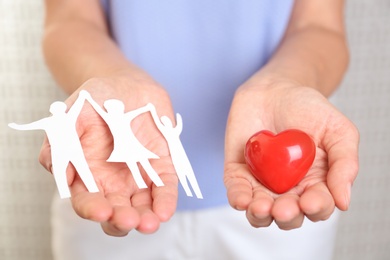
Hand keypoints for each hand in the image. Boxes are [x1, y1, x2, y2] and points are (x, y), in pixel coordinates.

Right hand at [39, 73, 177, 235]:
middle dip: (122, 221)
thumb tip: (63, 175)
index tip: (101, 211)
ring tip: (149, 223)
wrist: (126, 84)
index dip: (92, 209)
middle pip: (116, 212)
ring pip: (142, 206)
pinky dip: (165, 200)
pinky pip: (165, 187)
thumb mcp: (71, 115)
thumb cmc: (95, 99)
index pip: (87, 200)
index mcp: (87, 173)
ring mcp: (139, 176)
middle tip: (128, 220)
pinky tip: (164, 211)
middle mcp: (113, 181)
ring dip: (146, 218)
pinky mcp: (162, 166)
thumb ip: (60, 143)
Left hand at [224, 79, 358, 229]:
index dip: (315, 208)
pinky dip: (238, 198)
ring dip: (260, 215)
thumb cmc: (308, 109)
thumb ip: (345, 163)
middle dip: (287, 216)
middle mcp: (288, 189)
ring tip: (262, 207)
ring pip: (260, 212)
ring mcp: (262, 183)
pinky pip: (237, 191)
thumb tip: (343, 202)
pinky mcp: (238, 173)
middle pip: (288, 216)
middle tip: (284, 207)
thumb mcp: (337, 130)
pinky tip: (242, 199)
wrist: (274, 89)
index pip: (317, 206)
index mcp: (315, 183)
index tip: (310, 201)